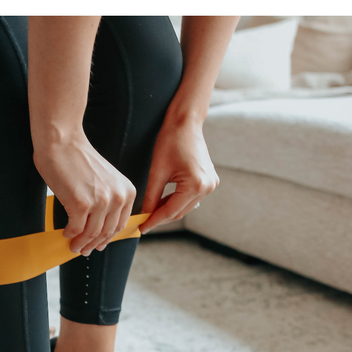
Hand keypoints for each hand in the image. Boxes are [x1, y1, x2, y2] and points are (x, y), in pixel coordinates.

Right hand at [33, 129, 135, 255]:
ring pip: (91, 234)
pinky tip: (65, 233)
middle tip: (83, 250)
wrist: (61, 141)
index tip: (98, 245)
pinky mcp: (81, 205)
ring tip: (73, 245)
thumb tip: (98, 227)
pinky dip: (70, 234)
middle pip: (106, 233)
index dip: (107, 239)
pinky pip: (75, 229)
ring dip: (80, 243)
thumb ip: (108, 201)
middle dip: (93, 245)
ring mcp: (100, 202)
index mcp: (127, 191)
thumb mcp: (105, 180)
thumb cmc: (78, 158)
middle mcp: (117, 197)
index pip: (119, 225)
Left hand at [138, 116, 218, 233]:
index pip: (170, 211)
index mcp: (195, 185)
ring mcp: (210, 185)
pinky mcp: (209, 182)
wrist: (186, 123)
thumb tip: (144, 215)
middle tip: (143, 222)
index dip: (154, 221)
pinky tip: (162, 201)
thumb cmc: (170, 141)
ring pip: (184, 207)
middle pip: (179, 212)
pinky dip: (176, 202)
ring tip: (150, 211)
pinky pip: (189, 199)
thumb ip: (151, 197)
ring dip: (168, 210)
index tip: (141, 228)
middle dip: (160, 218)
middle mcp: (206, 187)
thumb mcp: (156, 172)